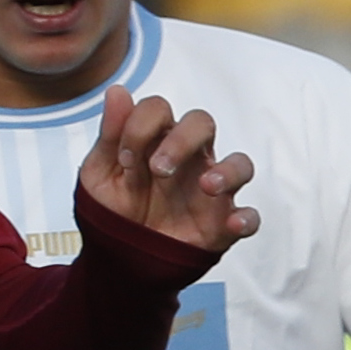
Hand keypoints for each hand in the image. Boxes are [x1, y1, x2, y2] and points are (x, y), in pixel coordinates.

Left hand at [75, 88, 255, 258]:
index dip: (140, 126)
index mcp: (157, 141)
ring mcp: (210, 191)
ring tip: (207, 185)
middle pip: (202, 124)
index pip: (160, 110)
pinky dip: (247, 218)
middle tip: (158, 170)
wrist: (116, 259)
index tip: (124, 159)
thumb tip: (116, 90)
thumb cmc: (113, 208)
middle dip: (181, 139)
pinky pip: (250, 216)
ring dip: (228, 171)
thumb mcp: (100, 173)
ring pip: (240, 164)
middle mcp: (189, 160)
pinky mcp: (221, 225)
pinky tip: (233, 223)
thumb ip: (110, 135)